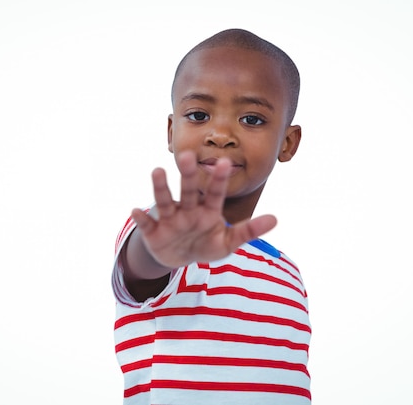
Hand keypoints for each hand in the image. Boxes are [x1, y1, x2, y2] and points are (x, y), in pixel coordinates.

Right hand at [130, 151, 276, 268]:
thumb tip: (275, 219)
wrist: (180, 258)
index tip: (226, 162)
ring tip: (157, 171)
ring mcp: (170, 219)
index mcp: (207, 210)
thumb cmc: (206, 244)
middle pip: (188, 190)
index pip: (215, 193)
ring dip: (161, 187)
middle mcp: (188, 210)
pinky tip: (137, 210)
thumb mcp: (228, 242)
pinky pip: (147, 224)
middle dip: (187, 174)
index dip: (220, 179)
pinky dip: (142, 218)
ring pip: (165, 201)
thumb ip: (249, 230)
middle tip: (187, 155)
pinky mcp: (154, 232)